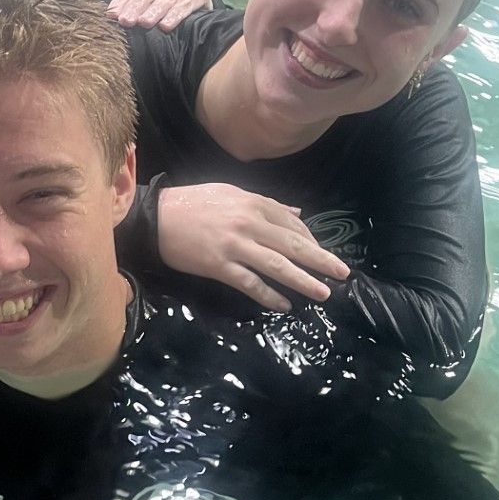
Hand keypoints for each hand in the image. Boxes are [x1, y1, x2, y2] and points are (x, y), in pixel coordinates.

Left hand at [108, 0, 211, 30]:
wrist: (192, 11)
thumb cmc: (159, 7)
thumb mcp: (142, 3)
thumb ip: (127, 6)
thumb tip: (111, 14)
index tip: (113, 15)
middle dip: (137, 5)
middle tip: (126, 21)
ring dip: (155, 10)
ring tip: (144, 23)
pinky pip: (187, 2)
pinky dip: (176, 14)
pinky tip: (166, 26)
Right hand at [156, 184, 348, 311]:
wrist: (155, 218)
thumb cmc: (193, 203)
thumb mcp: (231, 193)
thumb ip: (266, 204)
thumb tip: (297, 213)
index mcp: (253, 203)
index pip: (291, 224)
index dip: (311, 240)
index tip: (322, 253)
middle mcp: (248, 224)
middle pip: (292, 245)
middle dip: (320, 260)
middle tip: (342, 273)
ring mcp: (235, 246)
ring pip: (277, 266)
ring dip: (303, 281)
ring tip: (323, 293)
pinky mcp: (219, 266)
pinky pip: (250, 283)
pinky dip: (268, 295)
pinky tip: (284, 305)